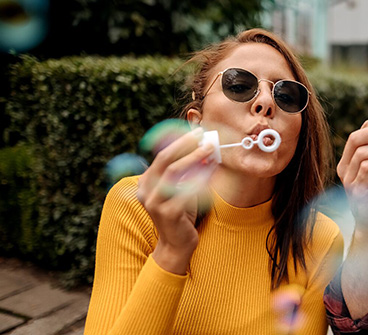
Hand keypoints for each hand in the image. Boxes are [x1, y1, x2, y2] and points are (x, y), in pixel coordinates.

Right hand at [136, 127, 217, 273]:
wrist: (176, 245)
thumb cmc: (181, 214)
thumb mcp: (180, 189)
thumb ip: (186, 172)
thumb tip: (203, 148)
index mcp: (146, 182)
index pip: (161, 155)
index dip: (179, 141)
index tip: (195, 132)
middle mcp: (146, 190)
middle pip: (165, 159)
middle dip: (185, 144)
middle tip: (202, 135)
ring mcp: (155, 202)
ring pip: (175, 172)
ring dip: (194, 157)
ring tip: (209, 149)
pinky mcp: (168, 212)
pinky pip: (187, 189)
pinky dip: (201, 177)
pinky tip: (212, 170)